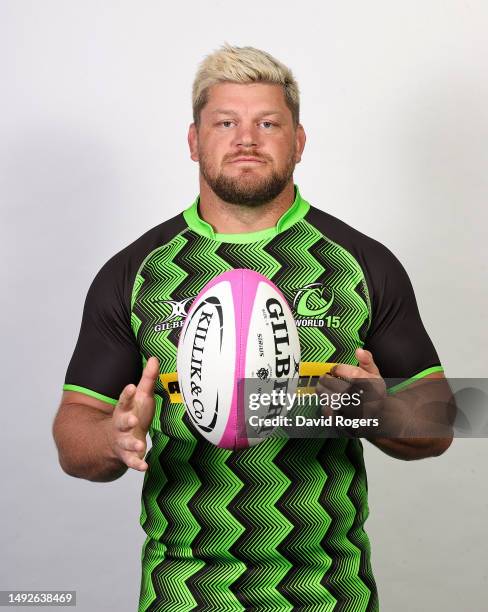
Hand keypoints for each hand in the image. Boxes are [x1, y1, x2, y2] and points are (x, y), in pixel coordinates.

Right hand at [109, 356, 158, 471]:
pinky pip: (131, 461)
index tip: (130, 387)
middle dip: (126, 421)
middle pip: (122, 422)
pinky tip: (144, 466)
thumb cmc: (131, 414)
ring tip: (140, 446)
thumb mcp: (139, 397)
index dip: (126, 394)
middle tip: (133, 420)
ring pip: (125, 443)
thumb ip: (147, 379)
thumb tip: (155, 358)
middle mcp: (121, 425)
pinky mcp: (127, 455)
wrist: (110, 441)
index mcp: (124, 410)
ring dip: (132, 444)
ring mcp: (122, 441)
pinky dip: (137, 464)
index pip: (123, 401)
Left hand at [316, 348, 386, 420]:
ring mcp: (351, 413)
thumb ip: (367, 361)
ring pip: (327, 397)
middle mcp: (360, 398)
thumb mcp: (375, 375)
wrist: (379, 418)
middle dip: (325, 379)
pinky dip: (325, 403)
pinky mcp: (344, 423)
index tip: (335, 370)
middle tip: (325, 378)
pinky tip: (329, 400)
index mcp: (368, 384)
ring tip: (324, 387)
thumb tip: (358, 350)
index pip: (342, 371)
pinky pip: (326, 410)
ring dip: (322, 390)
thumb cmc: (374, 393)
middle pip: (332, 384)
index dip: (335, 369)